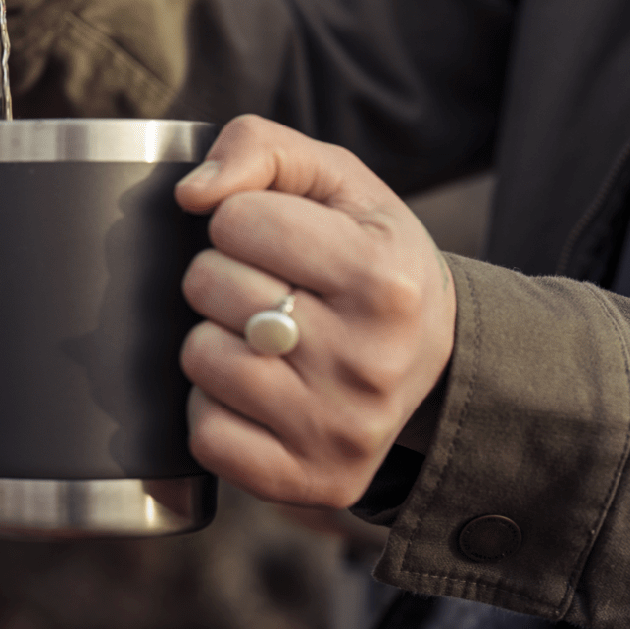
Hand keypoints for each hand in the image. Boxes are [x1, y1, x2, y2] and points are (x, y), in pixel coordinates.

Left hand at [174, 116, 455, 508]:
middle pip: (208, 285)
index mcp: (382, 276)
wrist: (437, 361)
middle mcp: (368, 359)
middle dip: (223, 275)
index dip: (241, 221)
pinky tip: (260, 396)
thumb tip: (192, 193)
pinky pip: (205, 435)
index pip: (236, 219)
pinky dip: (215, 410)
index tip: (281, 242)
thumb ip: (260, 147)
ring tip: (268, 341)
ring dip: (215, 340)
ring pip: (199, 358)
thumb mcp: (338, 182)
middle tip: (274, 291)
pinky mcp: (313, 481)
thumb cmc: (369, 257)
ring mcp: (340, 428)